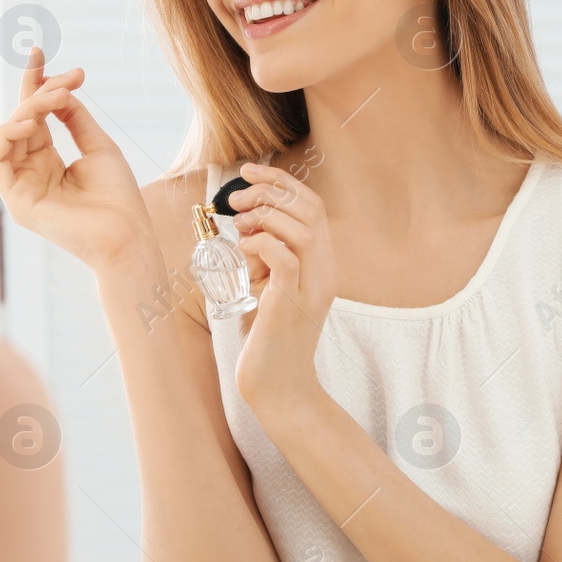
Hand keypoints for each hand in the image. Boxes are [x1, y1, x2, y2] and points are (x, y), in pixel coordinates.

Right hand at [0, 46, 150, 271]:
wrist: (128, 235)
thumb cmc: (118, 198)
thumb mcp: (98, 145)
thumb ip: (74, 117)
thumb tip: (58, 89)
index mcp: (48, 161)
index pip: (34, 116)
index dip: (34, 84)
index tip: (40, 52)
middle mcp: (30, 172)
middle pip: (20, 120)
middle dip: (38, 91)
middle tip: (67, 79)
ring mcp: (21, 187)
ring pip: (7, 134)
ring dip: (28, 110)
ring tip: (56, 99)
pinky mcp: (16, 202)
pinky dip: (7, 136)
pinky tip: (31, 122)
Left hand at [226, 161, 336, 411]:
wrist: (279, 389)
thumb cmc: (269, 339)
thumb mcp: (268, 288)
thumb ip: (264, 259)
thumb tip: (243, 230)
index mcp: (322, 265)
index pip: (312, 206)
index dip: (281, 181)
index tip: (248, 172)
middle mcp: (324, 273)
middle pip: (311, 209)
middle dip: (271, 191)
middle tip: (237, 200)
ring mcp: (311, 289)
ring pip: (305, 229)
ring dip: (266, 217)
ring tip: (239, 227)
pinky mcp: (291, 306)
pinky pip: (286, 259)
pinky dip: (262, 244)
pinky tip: (243, 249)